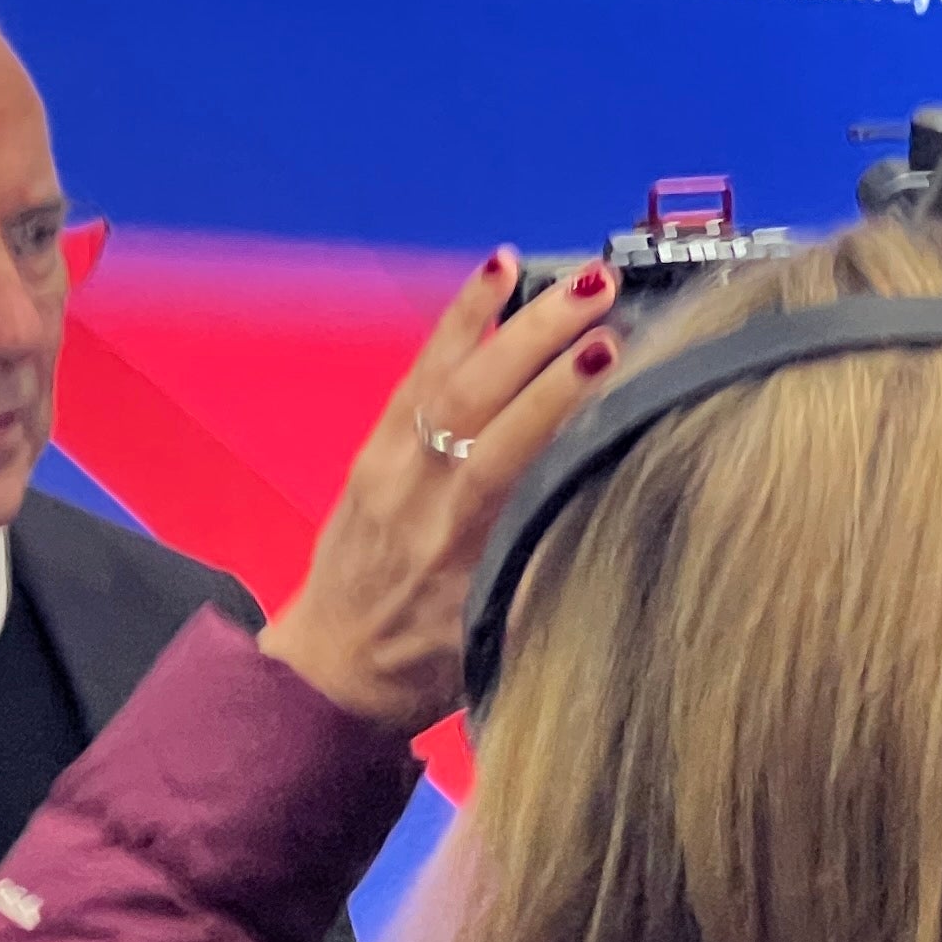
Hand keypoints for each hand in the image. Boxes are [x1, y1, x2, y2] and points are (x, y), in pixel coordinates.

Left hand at [260, 249, 622, 735]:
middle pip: (476, 398)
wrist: (327, 671)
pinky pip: (419, 370)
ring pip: (445, 373)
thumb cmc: (420, 665)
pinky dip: (460, 317)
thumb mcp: (490, 638)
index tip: (608, 360)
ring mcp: (389, 463)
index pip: (505, 457)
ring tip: (558, 271)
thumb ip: (541, 577)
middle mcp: (415, 494)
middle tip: (600, 292)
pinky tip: (497, 272)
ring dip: (504, 315)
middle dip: (540, 337)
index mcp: (450, 547)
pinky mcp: (376, 445)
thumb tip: (614, 517)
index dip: (555, 404)